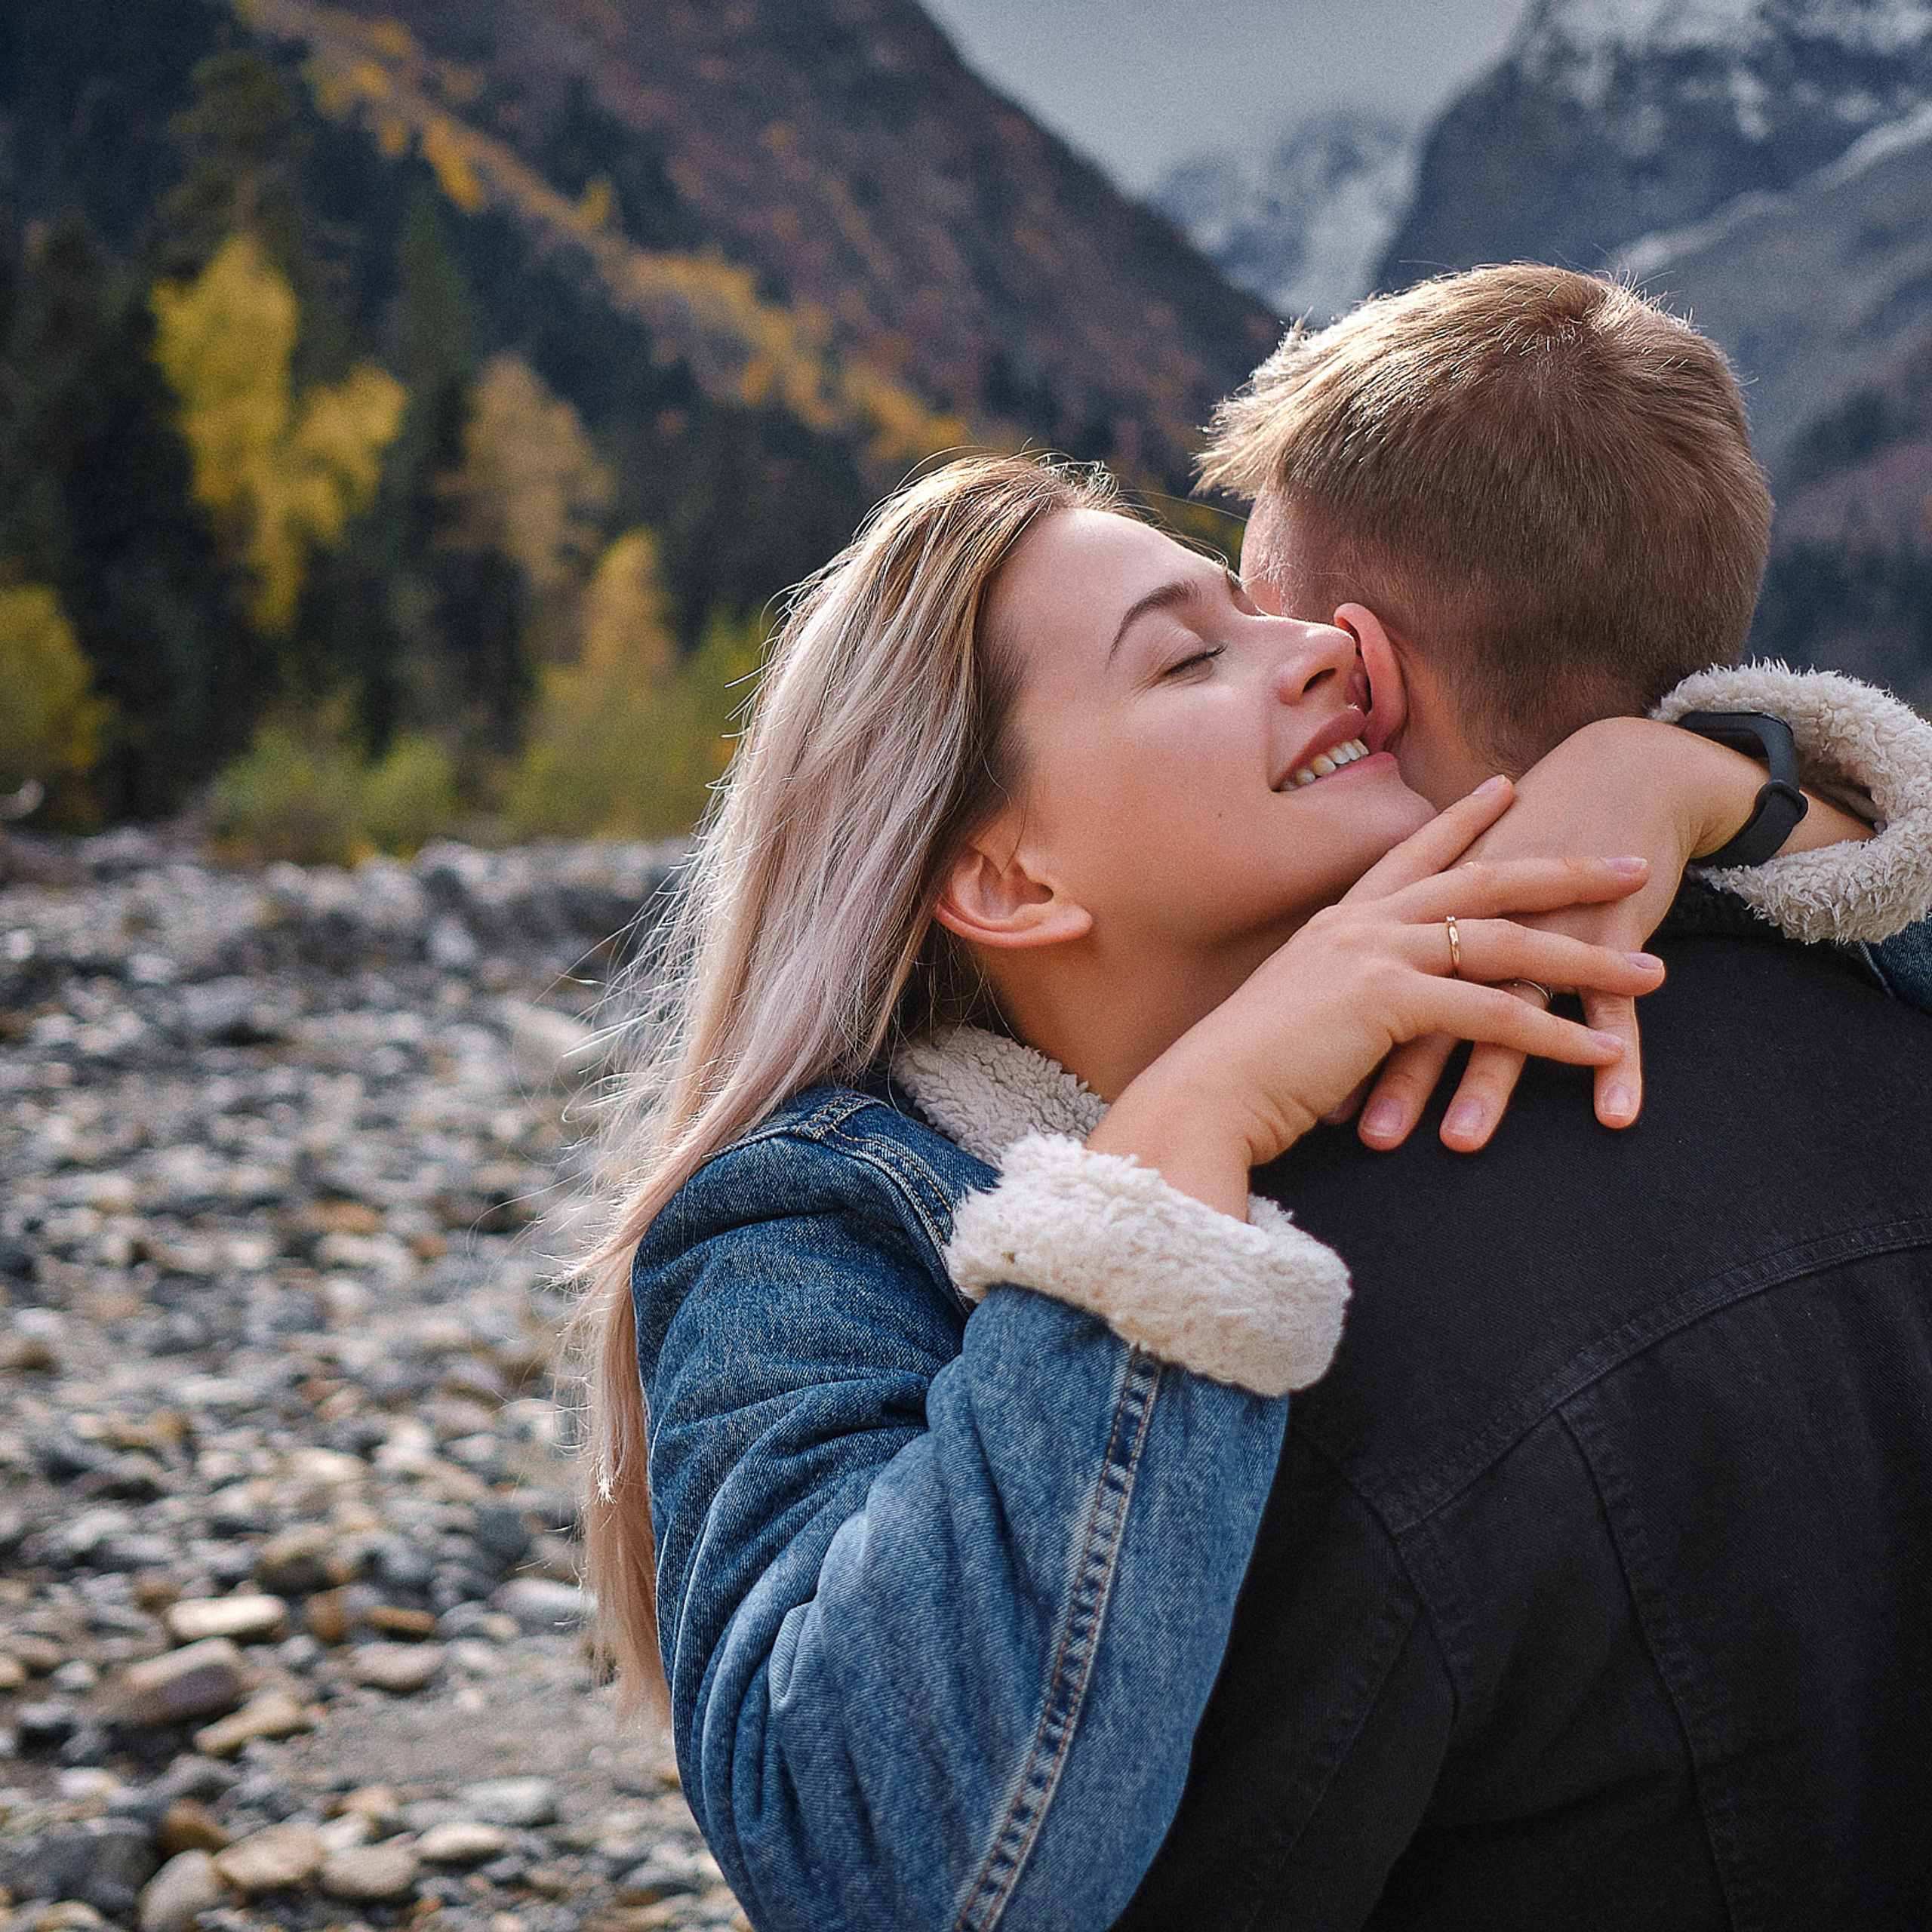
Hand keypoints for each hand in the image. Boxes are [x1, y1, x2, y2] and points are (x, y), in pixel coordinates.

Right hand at [1090, 777, 1664, 1215]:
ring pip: (1504, 942)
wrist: (1201, 1099)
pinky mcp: (1388, 1003)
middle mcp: (1359, 924)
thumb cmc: (1239, 1075)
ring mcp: (1374, 956)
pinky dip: (1556, 1034)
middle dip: (1564, 867)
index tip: (1508, 785)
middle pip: (1482, 879)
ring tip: (1653, 969)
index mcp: (1336, 924)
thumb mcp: (1293, 1019)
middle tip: (1632, 861)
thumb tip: (1354, 1022)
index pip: (1412, 854)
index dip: (1463, 818)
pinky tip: (1605, 1048)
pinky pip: (1495, 1013)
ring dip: (1587, 957)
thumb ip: (1334, 1004)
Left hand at [1355, 717, 1874, 1152]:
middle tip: (1371, 1137)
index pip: (1383, 992)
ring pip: (1512, 1008)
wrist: (1616, 777)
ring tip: (1460, 1144)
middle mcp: (1481, 919)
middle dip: (1399, 1074)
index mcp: (1432, 912)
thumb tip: (1363, 1036)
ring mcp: (1546, 922)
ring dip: (1487, 1081)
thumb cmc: (1526, 847)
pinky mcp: (1613, 927)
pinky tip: (1615, 1115)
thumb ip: (1417, 957)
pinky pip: (1614, 1006)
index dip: (1353, 1047)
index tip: (1321, 1110)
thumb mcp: (1460, 899)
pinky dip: (1622, 1062)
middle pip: (1432, 1006)